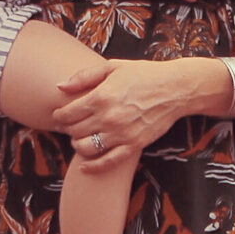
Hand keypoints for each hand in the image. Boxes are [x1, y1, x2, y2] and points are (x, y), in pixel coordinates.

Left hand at [50, 52, 200, 159]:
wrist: (175, 89)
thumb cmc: (143, 75)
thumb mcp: (112, 67)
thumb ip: (83, 77)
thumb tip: (59, 86)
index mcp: (100, 97)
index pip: (67, 114)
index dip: (59, 116)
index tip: (60, 115)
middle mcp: (108, 118)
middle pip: (74, 131)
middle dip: (67, 129)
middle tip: (69, 126)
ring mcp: (121, 134)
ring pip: (85, 148)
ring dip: (77, 145)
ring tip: (79, 139)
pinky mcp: (134, 145)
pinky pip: (108, 161)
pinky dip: (93, 166)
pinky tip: (84, 165)